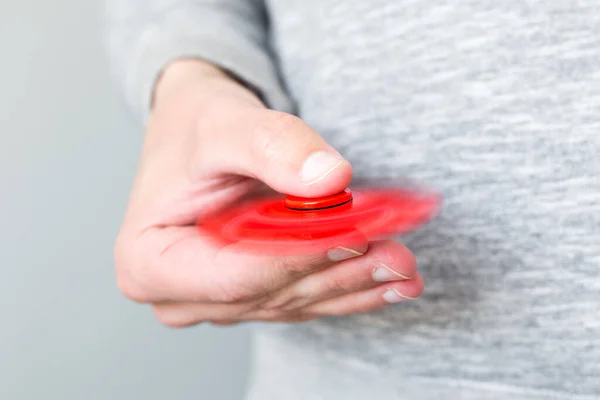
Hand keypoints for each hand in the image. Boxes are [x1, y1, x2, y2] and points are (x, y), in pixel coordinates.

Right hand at [114, 60, 422, 325]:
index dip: (297, 258)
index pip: (233, 275)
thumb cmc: (194, 127)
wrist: (198, 134)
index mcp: (148, 261)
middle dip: (336, 271)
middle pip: (270, 292)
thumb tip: (329, 179)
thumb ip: (271, 146)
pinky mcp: (251, 295)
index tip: (353, 235)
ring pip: (295, 299)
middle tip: (397, 251)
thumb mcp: (222, 123)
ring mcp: (218, 301)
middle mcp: (181, 295)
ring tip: (403, 264)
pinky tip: (389, 280)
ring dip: (352, 282)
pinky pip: (303, 298)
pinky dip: (348, 286)